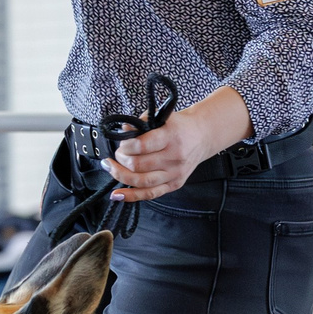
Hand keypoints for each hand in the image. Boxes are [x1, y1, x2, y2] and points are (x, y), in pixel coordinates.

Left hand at [104, 87, 251, 201]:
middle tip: (117, 154)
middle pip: (138, 166)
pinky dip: (131, 196)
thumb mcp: (161, 117)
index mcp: (170, 137)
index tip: (122, 144)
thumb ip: (140, 124)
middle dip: (121, 160)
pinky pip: (150, 194)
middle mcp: (174, 157)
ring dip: (121, 176)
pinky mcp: (174, 184)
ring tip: (111, 168)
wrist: (202, 136)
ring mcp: (175, 173)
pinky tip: (118, 195)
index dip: (125, 146)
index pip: (141, 146)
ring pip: (141, 182)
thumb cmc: (179, 126)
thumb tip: (123, 133)